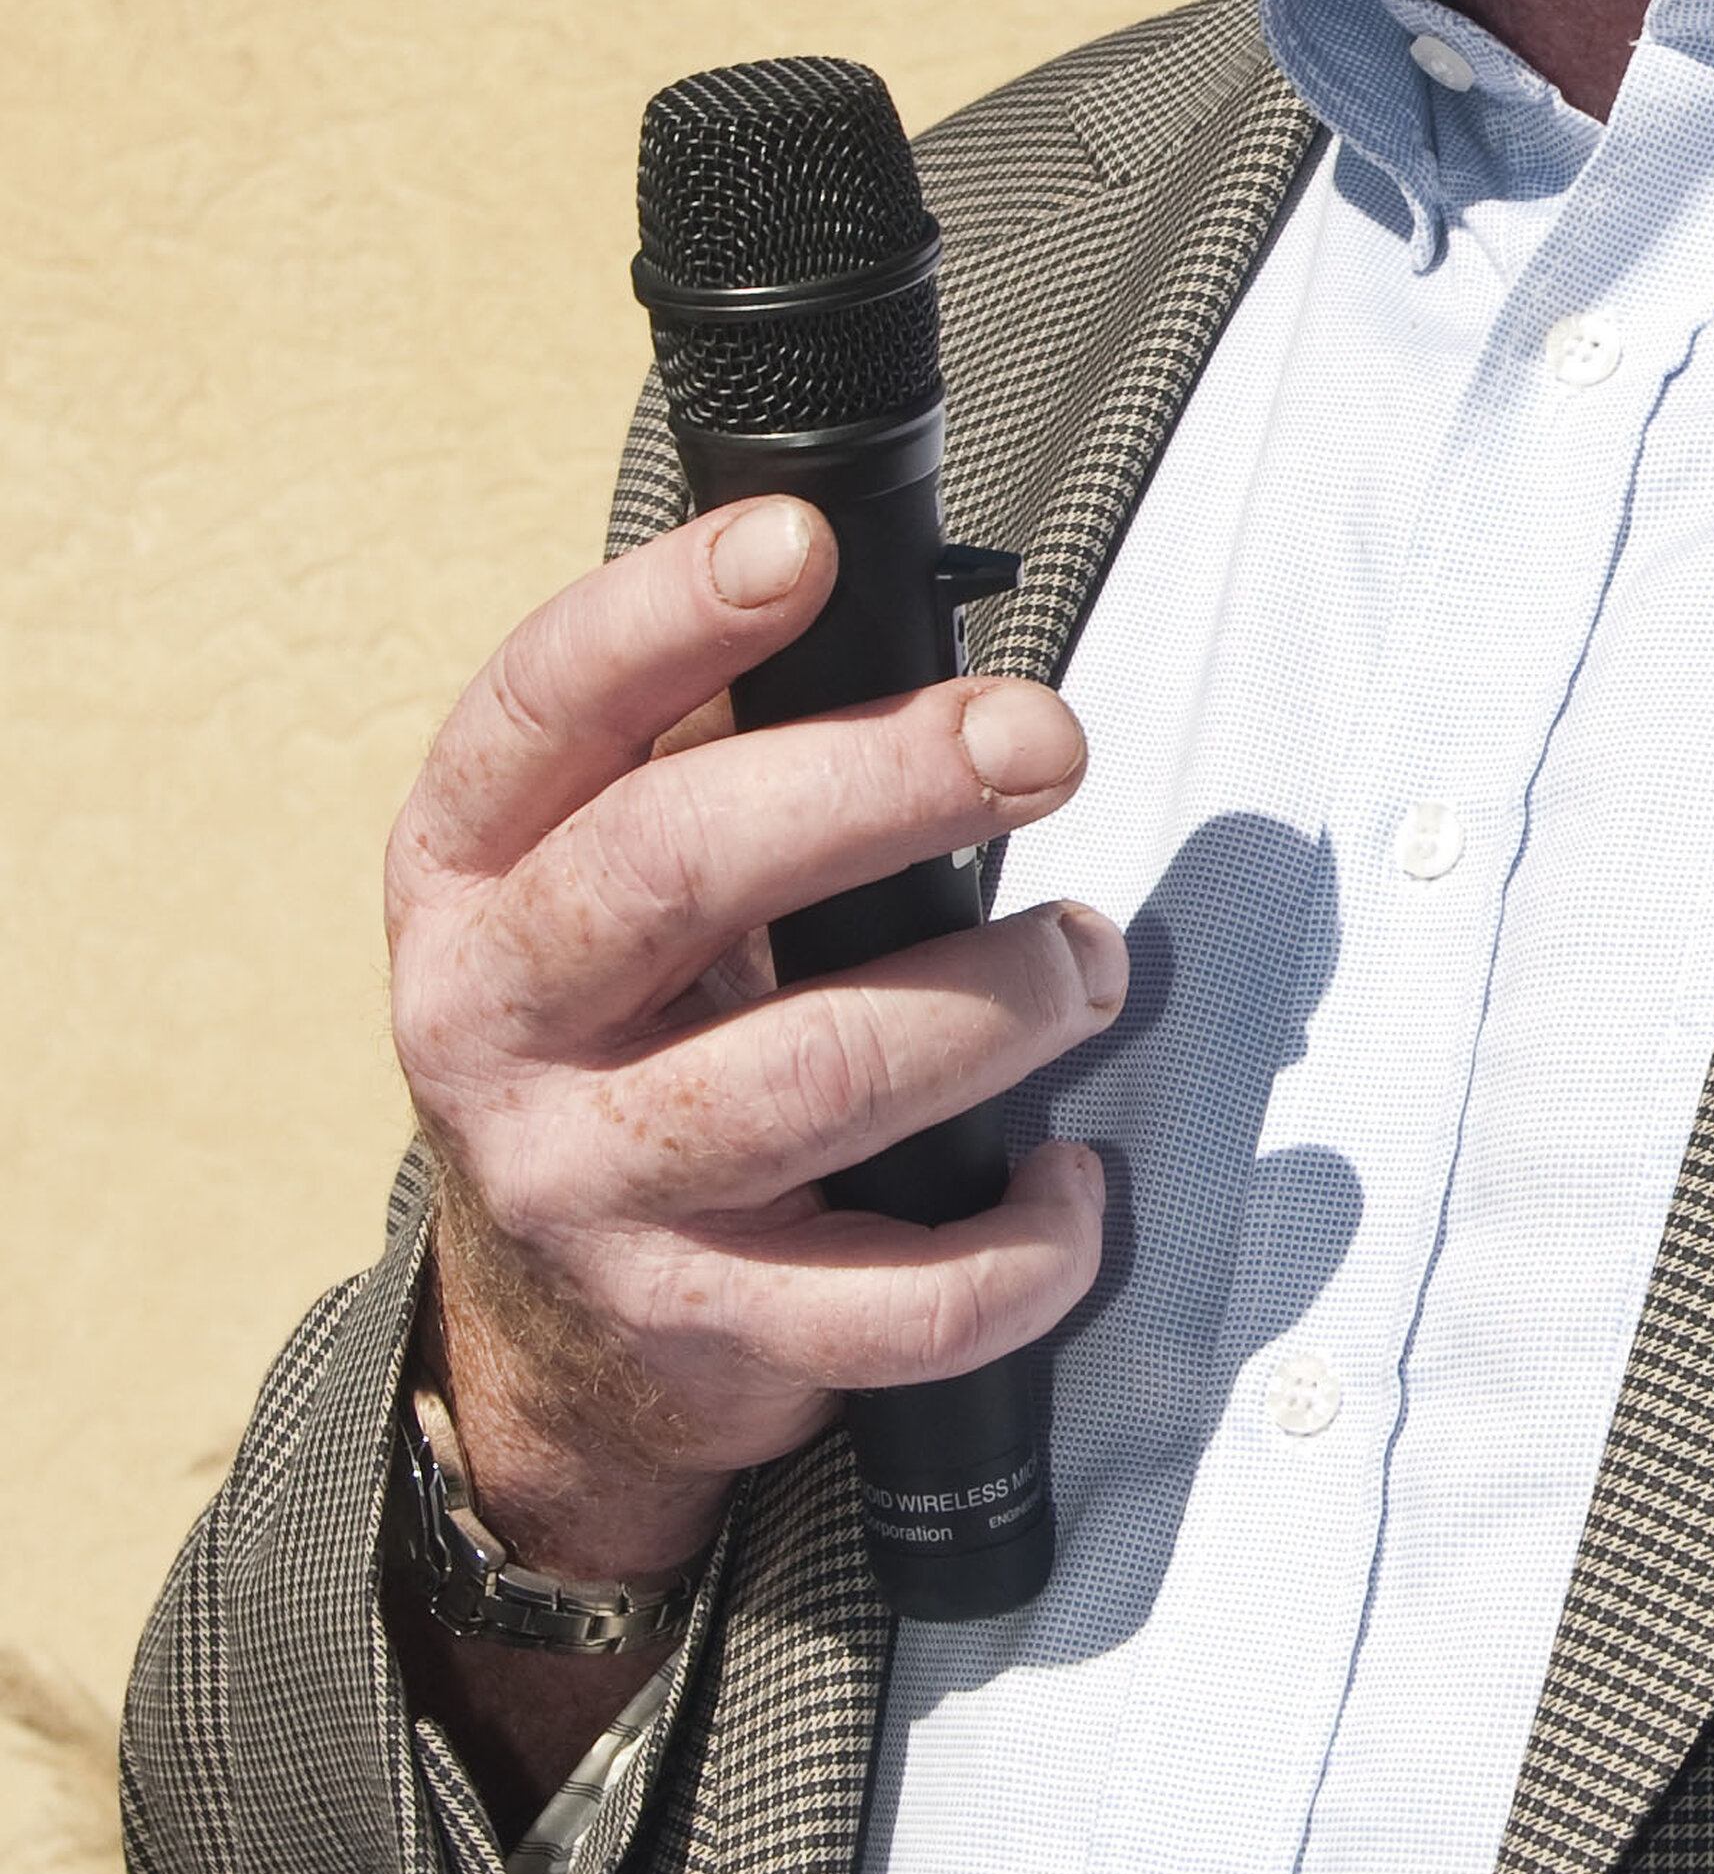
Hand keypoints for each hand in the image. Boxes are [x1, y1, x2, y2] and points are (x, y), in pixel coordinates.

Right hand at [390, 499, 1126, 1600]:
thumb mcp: (605, 880)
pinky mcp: (701, 1329)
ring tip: (1085, 960)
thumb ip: (706, 753)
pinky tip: (1071, 1181)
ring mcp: (590, 1184)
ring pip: (809, 1078)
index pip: (542, 710)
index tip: (801, 544)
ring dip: (990, 1005)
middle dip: (882, 785)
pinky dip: (1022, 1244)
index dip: (664, 615)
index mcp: (467, 871)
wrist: (560, 1326)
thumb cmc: (634, 1031)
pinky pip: (896, 1301)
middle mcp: (496, 1021)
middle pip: (677, 869)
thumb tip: (898, 621)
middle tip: (1042, 744)